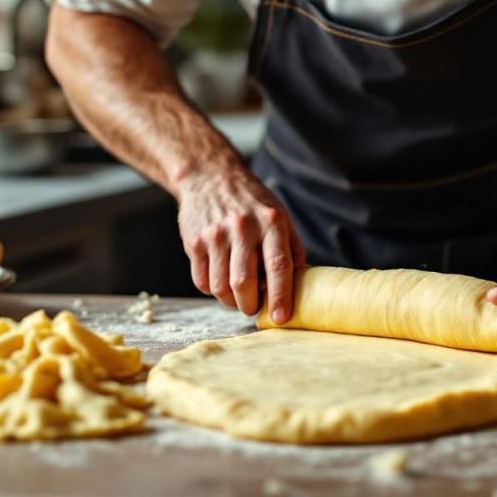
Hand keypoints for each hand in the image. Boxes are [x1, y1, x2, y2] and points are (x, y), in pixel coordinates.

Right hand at [176, 165, 305, 320]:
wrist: (211, 177)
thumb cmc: (252, 203)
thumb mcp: (280, 216)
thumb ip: (292, 248)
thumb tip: (302, 285)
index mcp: (271, 222)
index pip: (278, 266)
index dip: (280, 297)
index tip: (282, 318)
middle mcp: (243, 227)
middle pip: (244, 282)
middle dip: (250, 305)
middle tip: (254, 308)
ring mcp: (215, 235)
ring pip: (221, 287)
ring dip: (231, 302)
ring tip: (238, 298)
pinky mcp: (194, 242)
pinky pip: (202, 281)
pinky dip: (212, 290)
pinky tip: (220, 281)